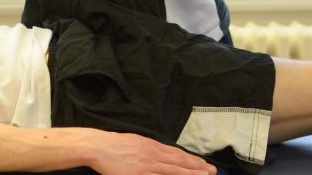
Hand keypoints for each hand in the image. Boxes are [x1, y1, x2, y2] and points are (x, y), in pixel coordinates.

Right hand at [88, 130, 216, 174]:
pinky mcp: (140, 174)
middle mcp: (153, 154)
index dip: (191, 159)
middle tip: (212, 171)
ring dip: (191, 173)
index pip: (176, 153)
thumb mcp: (135, 141)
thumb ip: (148, 148)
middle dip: (197, 167)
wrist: (99, 146)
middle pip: (180, 161)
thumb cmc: (113, 144)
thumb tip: (159, 152)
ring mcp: (148, 165)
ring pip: (174, 170)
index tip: (203, 163)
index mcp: (152, 145)